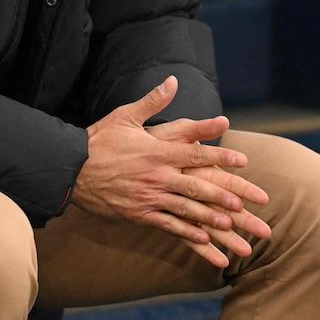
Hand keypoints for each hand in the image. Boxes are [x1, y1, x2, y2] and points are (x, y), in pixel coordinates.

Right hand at [71, 75, 254, 267]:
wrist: (69, 169)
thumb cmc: (99, 140)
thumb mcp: (125, 115)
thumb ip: (153, 101)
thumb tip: (173, 81)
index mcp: (156, 151)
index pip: (195, 152)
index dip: (220, 155)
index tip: (243, 160)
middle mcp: (157, 175)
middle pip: (197, 185)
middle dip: (226, 194)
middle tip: (249, 202)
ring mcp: (148, 197)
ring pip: (187, 209)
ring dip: (212, 217)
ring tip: (234, 224)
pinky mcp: (139, 213)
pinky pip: (168, 225)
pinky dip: (188, 232)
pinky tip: (204, 238)